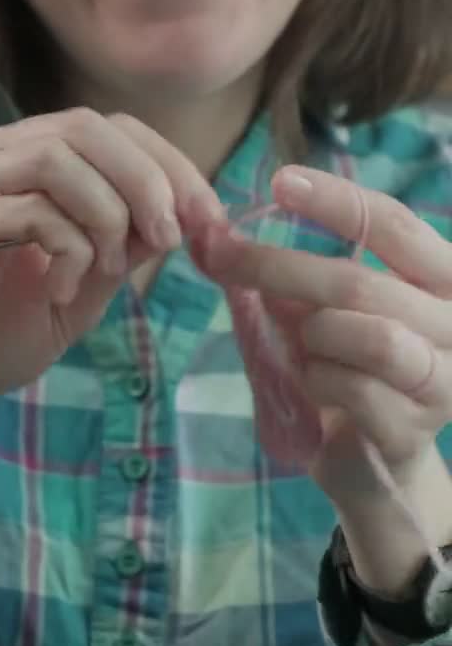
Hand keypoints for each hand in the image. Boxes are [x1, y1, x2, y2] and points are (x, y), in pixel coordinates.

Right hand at [0, 109, 222, 446]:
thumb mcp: (85, 283)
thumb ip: (125, 242)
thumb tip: (183, 211)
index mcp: (23, 157)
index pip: (111, 127)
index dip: (170, 164)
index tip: (209, 218)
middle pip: (88, 126)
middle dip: (147, 182)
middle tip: (168, 240)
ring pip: (59, 157)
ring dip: (106, 215)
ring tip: (108, 271)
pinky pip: (29, 210)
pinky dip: (68, 250)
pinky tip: (61, 290)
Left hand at [192, 166, 451, 502]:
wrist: (371, 463)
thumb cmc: (346, 368)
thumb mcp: (318, 310)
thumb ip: (287, 277)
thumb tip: (217, 237)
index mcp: (441, 279)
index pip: (394, 224)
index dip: (336, 200)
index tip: (280, 182)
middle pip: (360, 281)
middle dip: (279, 266)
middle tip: (223, 255)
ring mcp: (442, 380)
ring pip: (366, 335)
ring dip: (310, 335)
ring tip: (300, 346)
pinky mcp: (413, 430)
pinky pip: (351, 387)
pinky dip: (315, 378)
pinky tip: (311, 385)